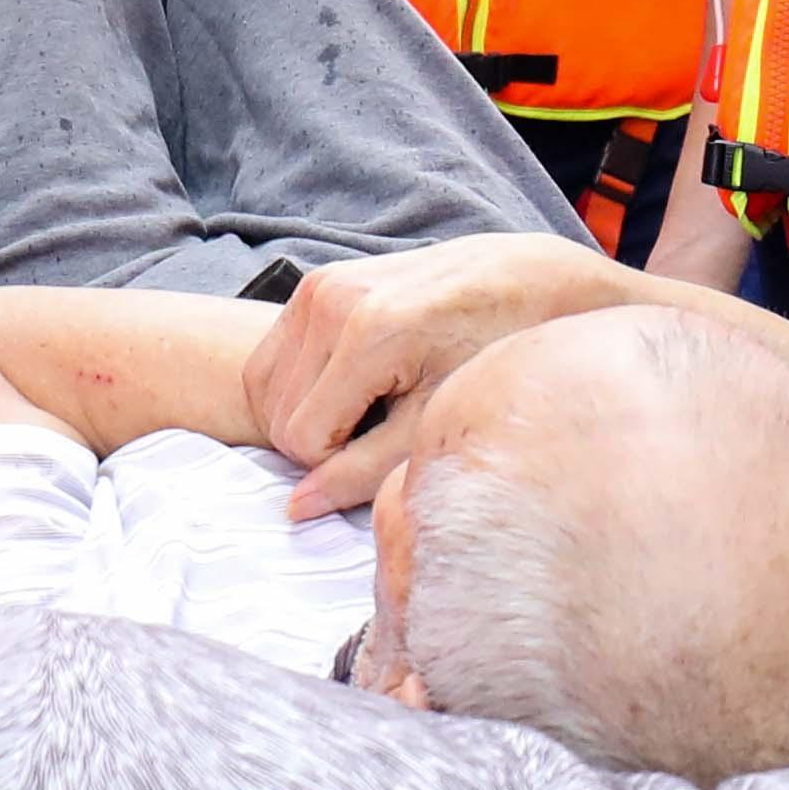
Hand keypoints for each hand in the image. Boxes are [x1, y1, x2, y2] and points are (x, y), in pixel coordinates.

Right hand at [246, 237, 625, 509]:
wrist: (523, 280)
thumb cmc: (492, 352)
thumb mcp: (435, 423)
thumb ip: (364, 471)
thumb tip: (298, 508)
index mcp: (366, 332)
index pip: (301, 438)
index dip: (336, 465)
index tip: (384, 451)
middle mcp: (331, 299)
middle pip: (279, 414)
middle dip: (321, 441)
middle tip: (381, 429)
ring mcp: (319, 284)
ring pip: (266, 389)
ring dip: (307, 413)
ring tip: (369, 408)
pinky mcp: (316, 282)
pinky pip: (273, 357)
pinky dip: (302, 386)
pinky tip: (354, 387)